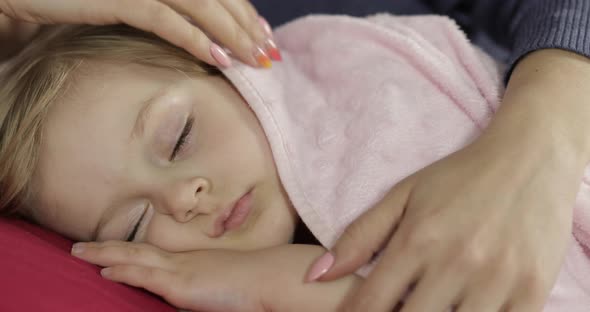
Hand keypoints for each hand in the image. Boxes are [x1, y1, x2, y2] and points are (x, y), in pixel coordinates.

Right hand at [0, 0, 277, 66]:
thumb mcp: (129, 0)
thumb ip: (164, 7)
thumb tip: (201, 33)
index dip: (242, 10)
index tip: (262, 36)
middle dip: (246, 24)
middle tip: (269, 53)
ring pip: (199, 4)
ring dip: (232, 33)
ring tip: (255, 61)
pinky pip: (166, 18)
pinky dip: (196, 39)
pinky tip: (220, 61)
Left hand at [71, 241, 360, 311]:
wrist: (272, 279)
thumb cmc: (258, 285)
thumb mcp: (229, 287)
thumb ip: (211, 288)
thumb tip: (201, 295)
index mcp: (196, 263)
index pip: (157, 256)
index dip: (133, 252)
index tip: (113, 253)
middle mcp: (185, 261)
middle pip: (139, 250)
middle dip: (109, 249)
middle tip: (81, 247)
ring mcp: (182, 269)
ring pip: (135, 257)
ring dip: (106, 254)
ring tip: (80, 252)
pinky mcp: (182, 283)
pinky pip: (145, 275)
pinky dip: (123, 270)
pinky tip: (104, 270)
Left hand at [306, 50, 589, 310]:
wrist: (528, 158)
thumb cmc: (459, 178)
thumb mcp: (404, 195)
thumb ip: (359, 236)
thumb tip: (314, 276)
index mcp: (418, 239)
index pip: (371, 303)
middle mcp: (455, 262)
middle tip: (393, 308)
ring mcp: (497, 280)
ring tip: (428, 305)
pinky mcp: (532, 290)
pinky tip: (462, 309)